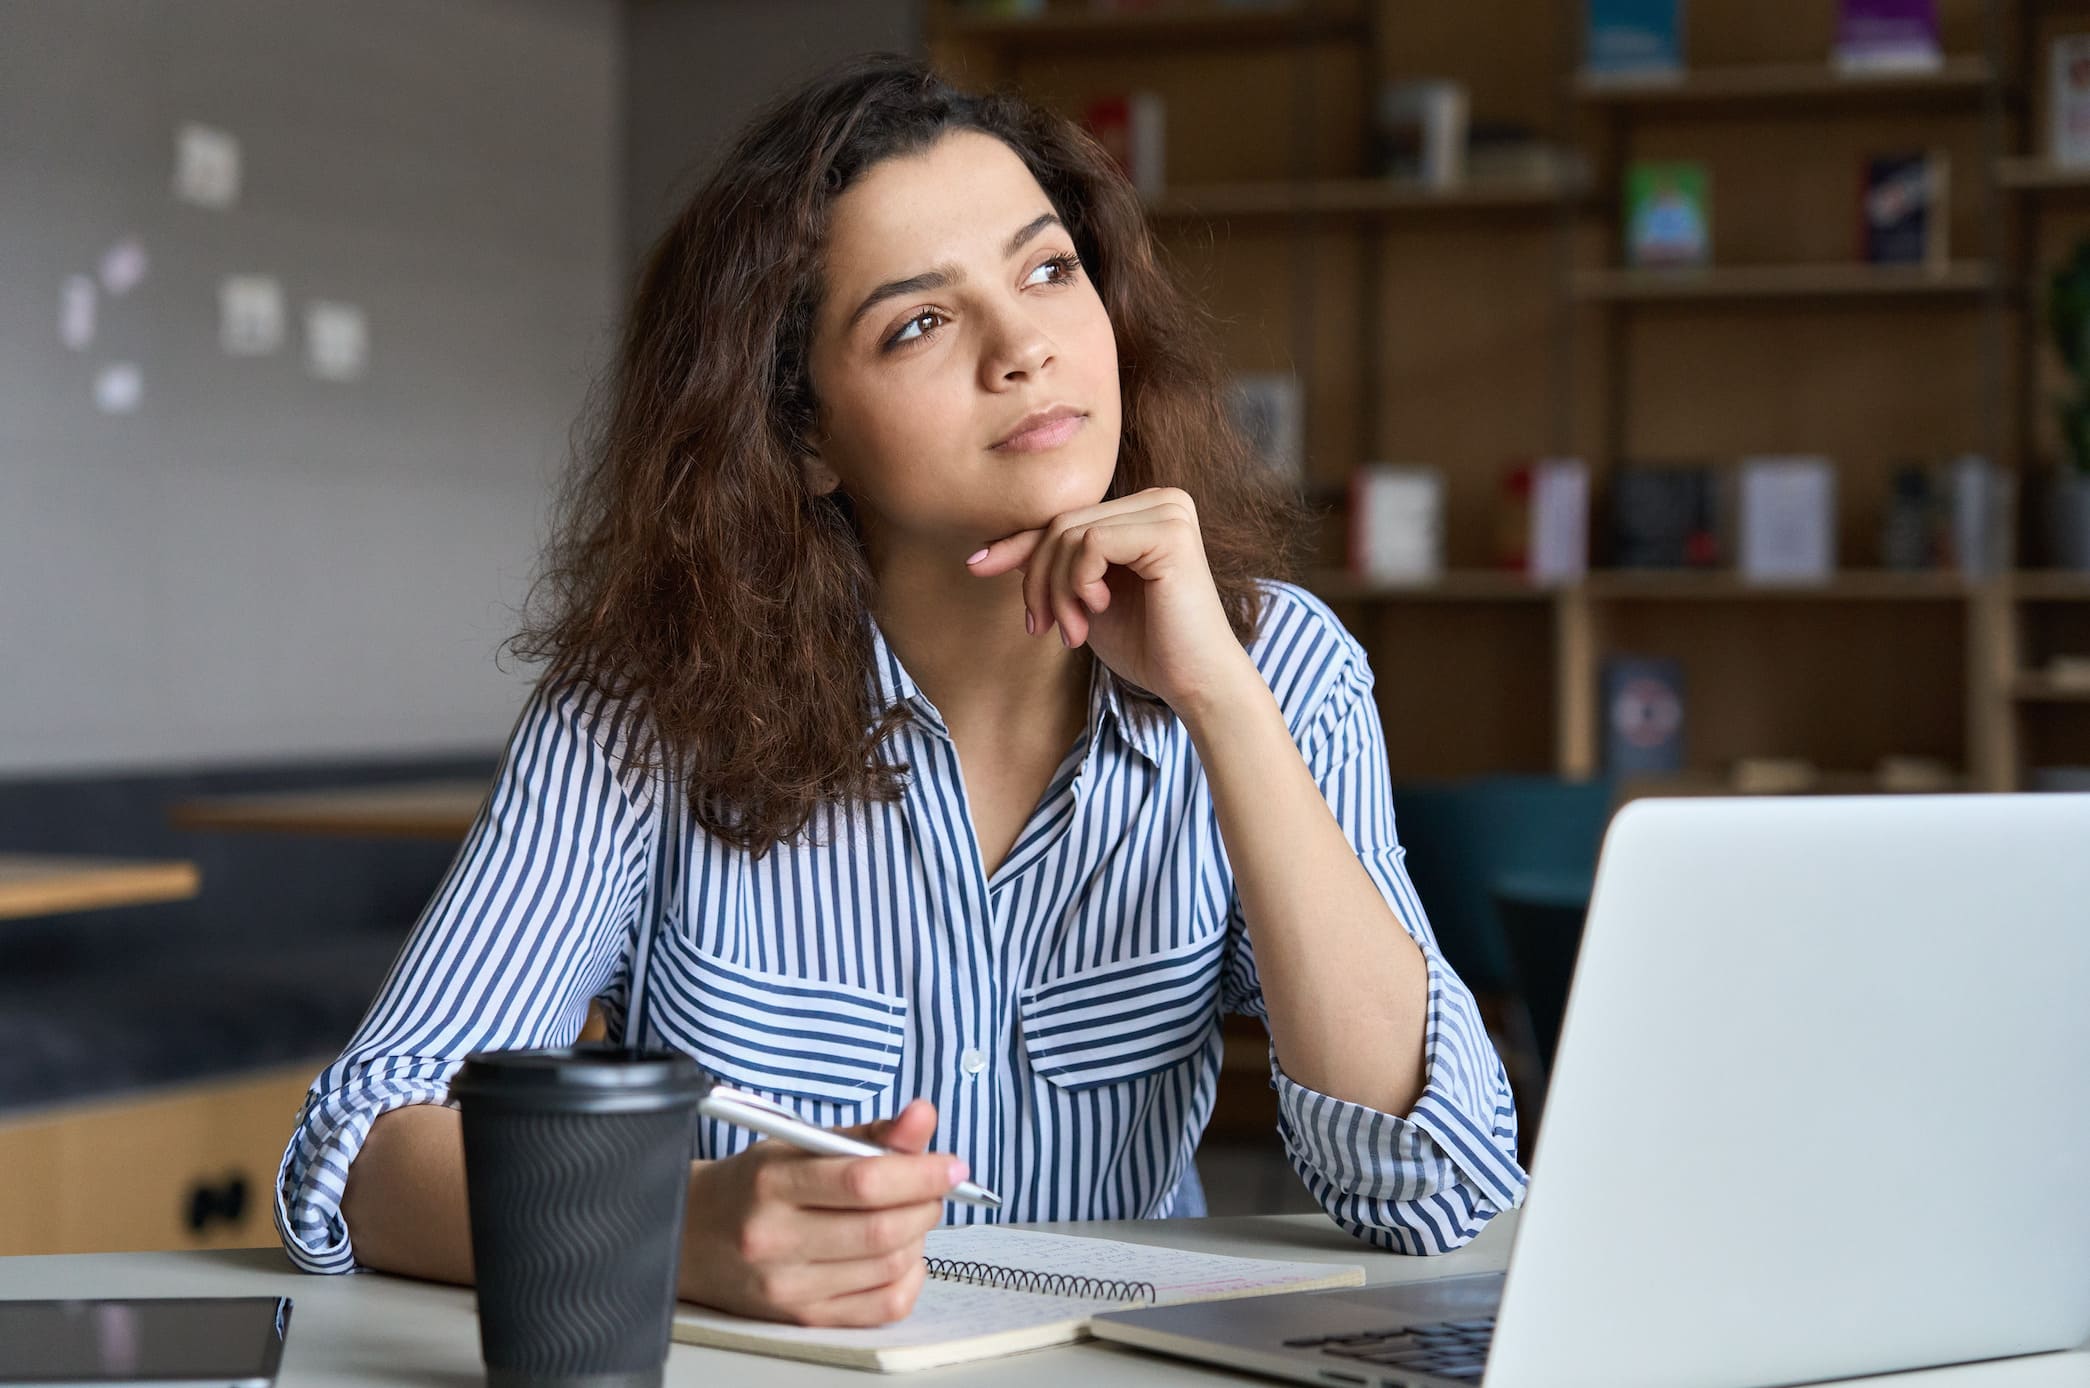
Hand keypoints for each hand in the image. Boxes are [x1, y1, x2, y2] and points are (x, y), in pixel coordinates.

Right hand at [677, 1098, 961, 1326]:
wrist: (692, 1236)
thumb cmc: (752, 1184)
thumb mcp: (800, 1142)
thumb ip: (869, 1134)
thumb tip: (923, 1117)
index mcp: (772, 1183)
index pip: (864, 1182)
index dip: (920, 1172)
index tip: (951, 1165)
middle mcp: (776, 1240)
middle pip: (883, 1229)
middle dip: (925, 1203)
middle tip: (931, 1186)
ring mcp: (789, 1287)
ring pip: (889, 1266)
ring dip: (918, 1236)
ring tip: (906, 1214)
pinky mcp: (803, 1318)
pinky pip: (884, 1306)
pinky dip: (909, 1276)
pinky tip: (898, 1253)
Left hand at [964, 487, 1254, 717]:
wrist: (1194, 684)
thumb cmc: (1147, 646)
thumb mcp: (1083, 599)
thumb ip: (1053, 568)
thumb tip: (990, 550)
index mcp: (1143, 510)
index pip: (1064, 518)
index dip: (1017, 544)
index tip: (976, 567)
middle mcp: (1160, 500)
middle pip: (1061, 523)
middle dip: (1038, 581)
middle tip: (1042, 629)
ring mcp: (1168, 510)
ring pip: (1069, 533)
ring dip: (1057, 591)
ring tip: (1072, 631)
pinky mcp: (1169, 531)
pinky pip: (1090, 542)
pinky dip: (1079, 582)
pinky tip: (1098, 610)